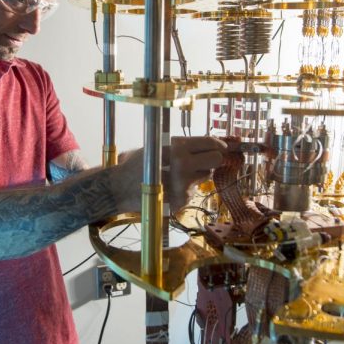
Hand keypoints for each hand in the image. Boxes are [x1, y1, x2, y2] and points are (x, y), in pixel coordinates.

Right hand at [110, 136, 225, 212]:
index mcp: (177, 147)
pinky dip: (187, 188)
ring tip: (181, 173)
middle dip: (212, 158)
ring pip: (207, 175)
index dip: (219, 144)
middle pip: (216, 159)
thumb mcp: (158, 146)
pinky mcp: (183, 200)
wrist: (120, 188)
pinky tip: (172, 186)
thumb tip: (210, 143)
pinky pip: (194, 190)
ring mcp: (184, 185)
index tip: (222, 146)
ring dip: (199, 173)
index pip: (210, 143)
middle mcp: (183, 165)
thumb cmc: (138, 164)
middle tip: (204, 159)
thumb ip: (182, 145)